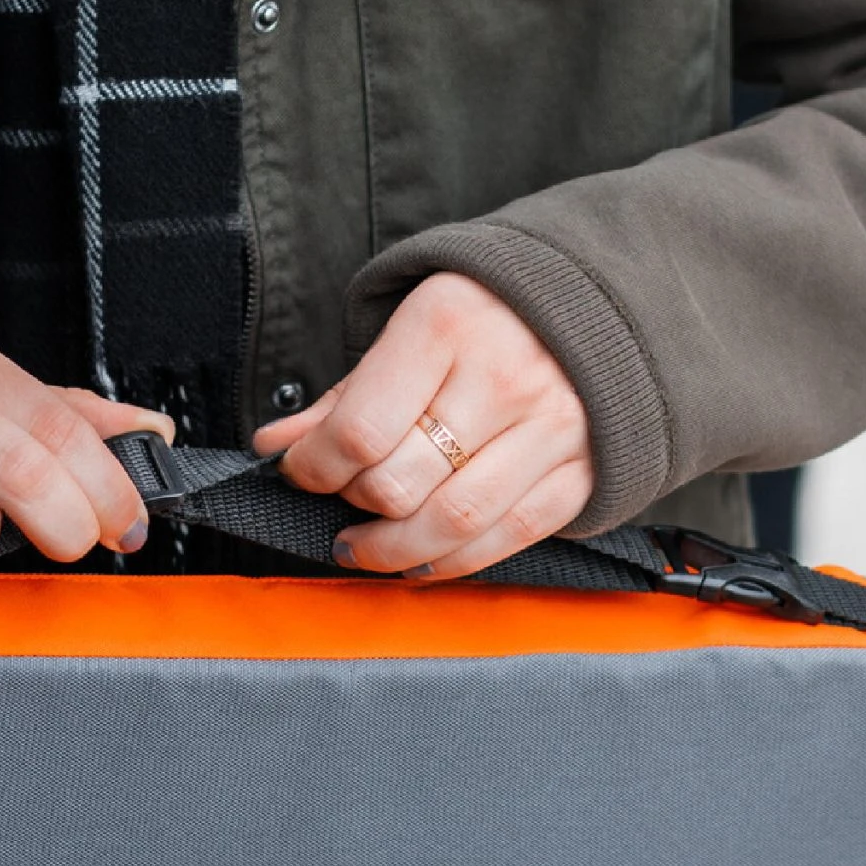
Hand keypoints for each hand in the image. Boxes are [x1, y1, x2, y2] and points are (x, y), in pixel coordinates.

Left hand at [251, 273, 592, 578]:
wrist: (589, 304)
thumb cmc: (481, 319)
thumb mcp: (407, 331)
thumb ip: (344, 396)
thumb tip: (275, 448)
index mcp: (447, 325)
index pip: (360, 430)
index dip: (314, 467)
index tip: (300, 471)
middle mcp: (505, 375)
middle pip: (400, 484)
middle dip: (354, 505)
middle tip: (342, 501)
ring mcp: (551, 427)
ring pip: (453, 522)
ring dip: (393, 550)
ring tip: (363, 547)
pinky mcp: (581, 470)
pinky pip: (509, 536)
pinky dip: (454, 561)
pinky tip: (420, 557)